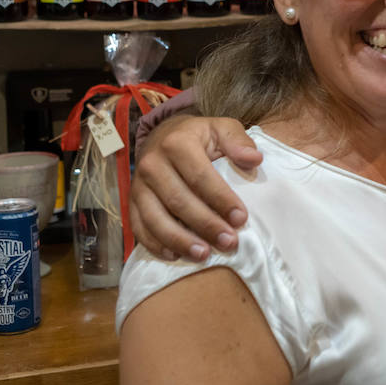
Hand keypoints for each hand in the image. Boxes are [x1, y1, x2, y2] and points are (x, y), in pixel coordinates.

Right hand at [129, 115, 261, 261]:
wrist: (162, 136)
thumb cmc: (199, 137)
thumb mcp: (221, 129)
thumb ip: (238, 141)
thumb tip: (254, 159)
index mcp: (177, 144)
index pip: (201, 177)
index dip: (221, 199)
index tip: (241, 218)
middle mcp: (152, 164)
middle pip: (179, 201)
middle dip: (205, 225)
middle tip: (229, 242)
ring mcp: (138, 185)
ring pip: (156, 218)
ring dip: (180, 240)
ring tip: (204, 255)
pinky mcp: (130, 202)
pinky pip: (139, 227)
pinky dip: (155, 244)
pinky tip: (175, 256)